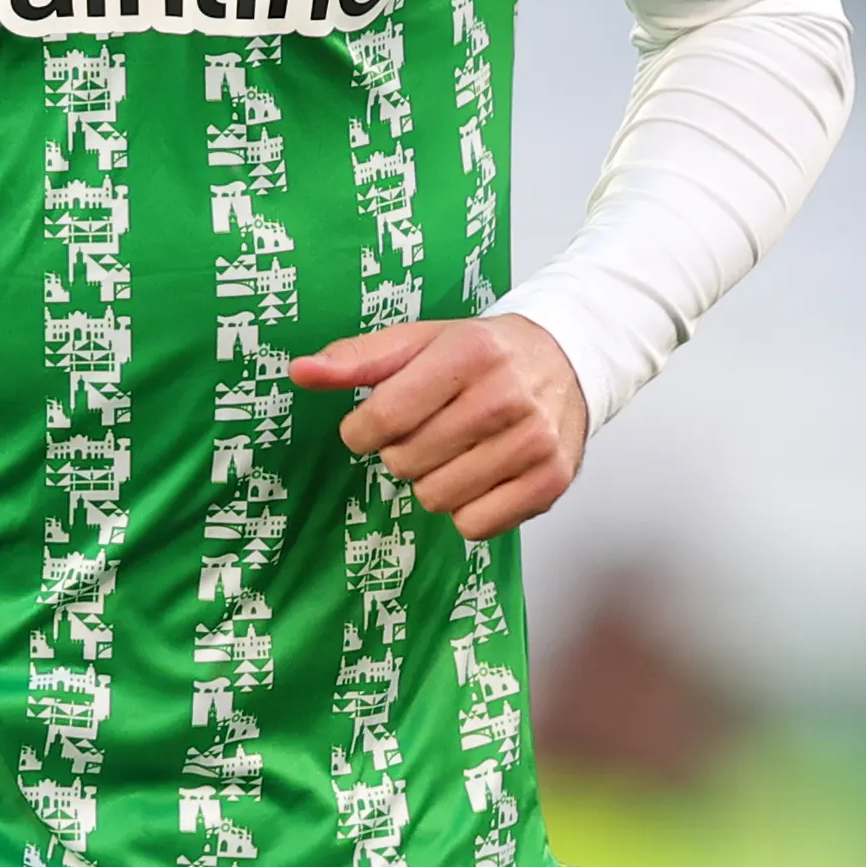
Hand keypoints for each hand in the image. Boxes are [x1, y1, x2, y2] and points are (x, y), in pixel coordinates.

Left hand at [293, 314, 587, 541]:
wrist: (566, 359)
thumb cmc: (482, 353)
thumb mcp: (419, 341)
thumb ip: (357, 358)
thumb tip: (299, 372)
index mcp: (468, 353)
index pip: (385, 417)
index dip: (361, 432)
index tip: (367, 427)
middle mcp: (506, 397)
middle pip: (406, 462)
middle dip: (399, 452)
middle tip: (423, 432)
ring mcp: (534, 442)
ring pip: (437, 498)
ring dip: (431, 481)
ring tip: (452, 451)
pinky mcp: (551, 481)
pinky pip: (476, 526)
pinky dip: (465, 509)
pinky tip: (477, 476)